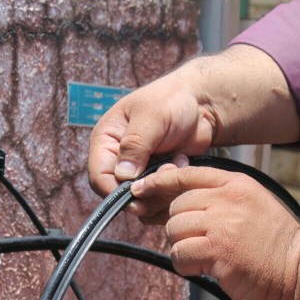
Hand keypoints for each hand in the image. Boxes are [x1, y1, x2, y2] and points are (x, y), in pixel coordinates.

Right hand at [87, 65, 217, 214]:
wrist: (200, 104)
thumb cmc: (172, 101)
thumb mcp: (151, 117)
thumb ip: (135, 145)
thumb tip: (123, 176)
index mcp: (105, 140)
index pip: (99, 177)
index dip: (114, 192)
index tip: (138, 194)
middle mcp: (117, 158)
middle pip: (120, 194)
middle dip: (145, 189)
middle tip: (167, 170)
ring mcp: (138, 170)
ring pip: (142, 198)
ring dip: (161, 187)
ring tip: (177, 161)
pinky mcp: (156, 177)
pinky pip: (159, 196)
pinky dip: (173, 185)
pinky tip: (182, 161)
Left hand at [131, 166, 299, 299]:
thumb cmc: (274, 244)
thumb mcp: (251, 204)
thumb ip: (217, 197)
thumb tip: (174, 197)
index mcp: (235, 183)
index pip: (186, 174)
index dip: (158, 182)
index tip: (141, 189)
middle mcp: (228, 198)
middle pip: (175, 205)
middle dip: (177, 226)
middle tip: (194, 241)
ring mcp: (223, 224)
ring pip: (174, 229)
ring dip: (182, 246)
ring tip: (204, 255)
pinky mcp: (219, 251)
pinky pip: (179, 253)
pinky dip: (185, 264)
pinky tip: (203, 267)